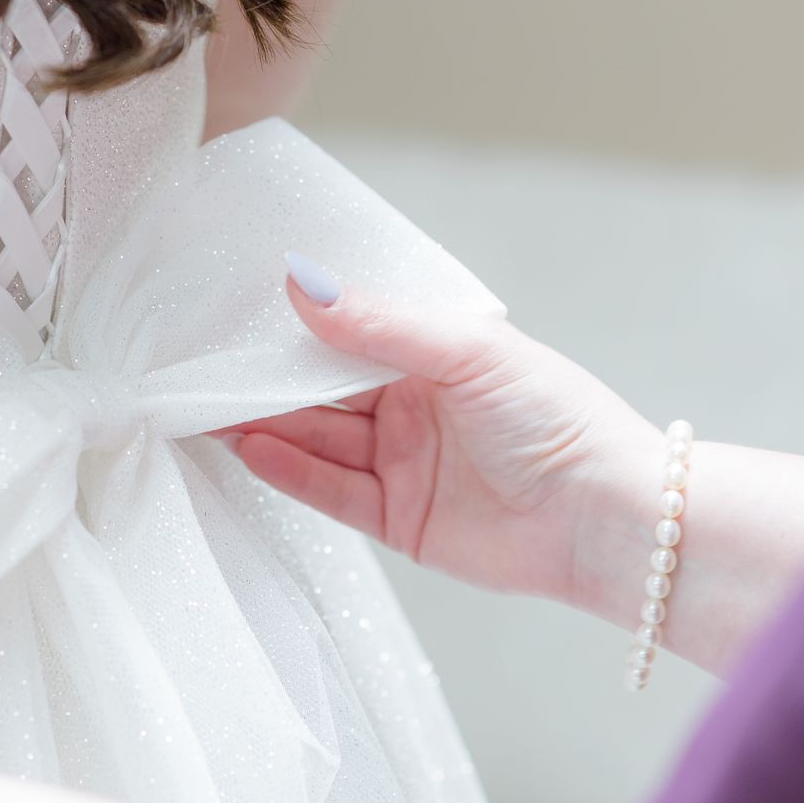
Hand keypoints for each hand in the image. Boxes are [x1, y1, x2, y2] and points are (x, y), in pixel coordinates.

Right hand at [227, 272, 665, 617]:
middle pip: (321, 390)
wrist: (606, 520)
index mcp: (434, 357)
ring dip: (263, 423)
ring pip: (317, 439)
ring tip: (203, 404)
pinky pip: (331, 491)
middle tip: (197, 362)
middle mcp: (413, 408)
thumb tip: (300, 282)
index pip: (347, 334)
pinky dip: (289, 471)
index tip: (232, 310)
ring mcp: (403, 465)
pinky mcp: (399, 520)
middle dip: (263, 378)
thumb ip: (380, 324)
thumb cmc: (560, 421)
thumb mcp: (468, 353)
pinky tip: (248, 448)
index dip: (293, 324)